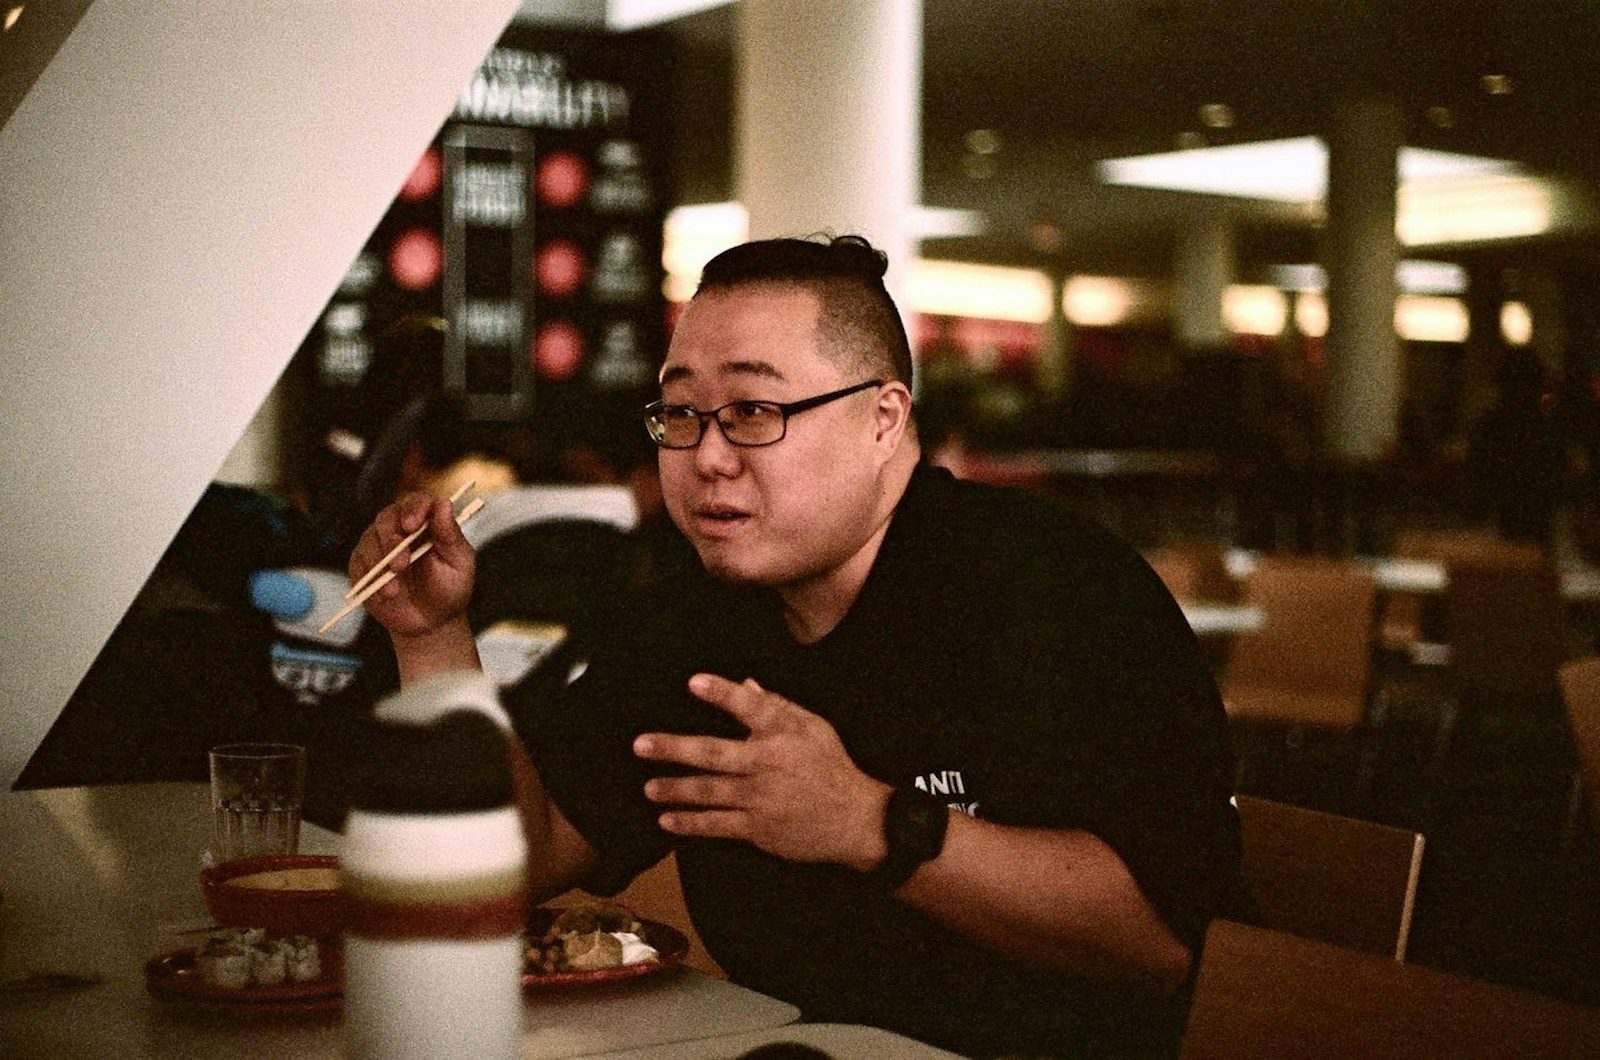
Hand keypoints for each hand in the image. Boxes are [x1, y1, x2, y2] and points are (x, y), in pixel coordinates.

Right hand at [347, 492, 475, 638]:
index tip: (412, 525)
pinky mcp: (363, 564)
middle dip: (392, 539)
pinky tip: (386, 595)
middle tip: (401, 564)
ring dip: (381, 564)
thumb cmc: (449, 588)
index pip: (417, 502)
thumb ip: (450, 535)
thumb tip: (444, 504)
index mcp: (427, 522)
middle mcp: (400, 528)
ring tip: (395, 589)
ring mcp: (379, 544)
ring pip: (370, 540)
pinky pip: (359, 563)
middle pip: (387, 517)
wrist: (431, 621)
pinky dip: (370, 579)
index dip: (414, 509)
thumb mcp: (458, 563)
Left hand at [634, 674, 890, 869]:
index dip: (721, 692)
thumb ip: (777, 706)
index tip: (693, 682)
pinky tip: (667, 820)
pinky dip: (691, 823)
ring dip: (674, 789)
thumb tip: (746, 684)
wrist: (856, 821)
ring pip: (708, 792)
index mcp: (783, 733)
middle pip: (713, 753)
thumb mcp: (813, 727)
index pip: (749, 706)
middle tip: (641, 744)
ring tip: (648, 786)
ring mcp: (760, 798)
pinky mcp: (758, 829)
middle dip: (674, 748)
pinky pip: (717, 825)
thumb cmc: (832, 768)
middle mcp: (767, 763)